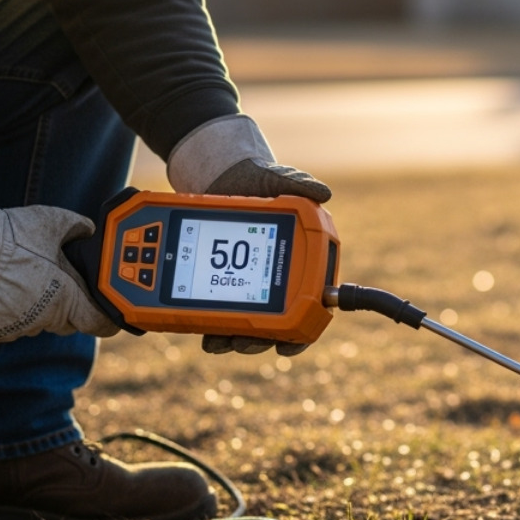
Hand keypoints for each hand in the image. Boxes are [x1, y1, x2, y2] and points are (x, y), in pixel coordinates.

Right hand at [0, 190, 118, 340]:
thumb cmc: (11, 238)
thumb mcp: (53, 221)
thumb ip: (77, 227)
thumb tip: (88, 229)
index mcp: (65, 299)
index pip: (97, 323)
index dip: (105, 319)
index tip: (106, 315)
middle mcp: (43, 319)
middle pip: (66, 322)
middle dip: (67, 307)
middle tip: (57, 283)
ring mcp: (15, 327)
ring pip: (35, 323)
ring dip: (34, 308)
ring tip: (21, 279)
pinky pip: (6, 326)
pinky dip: (6, 312)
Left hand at [166, 114, 329, 355]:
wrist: (220, 174)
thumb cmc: (257, 179)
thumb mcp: (275, 179)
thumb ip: (297, 184)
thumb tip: (322, 193)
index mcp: (298, 260)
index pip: (307, 305)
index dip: (301, 332)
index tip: (286, 345)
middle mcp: (274, 277)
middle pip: (272, 324)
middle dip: (257, 340)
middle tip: (242, 342)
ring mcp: (245, 282)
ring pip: (243, 323)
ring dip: (232, 338)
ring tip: (217, 341)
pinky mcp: (218, 281)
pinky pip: (215, 309)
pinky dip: (208, 322)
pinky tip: (197, 326)